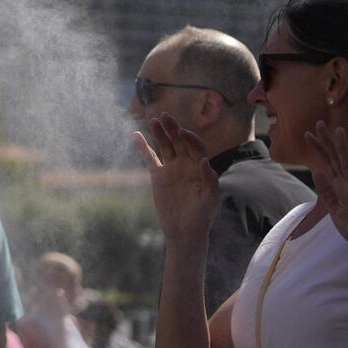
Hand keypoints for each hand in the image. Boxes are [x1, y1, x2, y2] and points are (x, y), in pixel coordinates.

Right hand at [133, 114, 219, 246]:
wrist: (185, 231)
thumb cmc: (202, 216)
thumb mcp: (211, 199)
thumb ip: (210, 180)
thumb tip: (203, 160)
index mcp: (201, 167)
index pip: (196, 146)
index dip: (190, 138)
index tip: (182, 133)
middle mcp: (186, 164)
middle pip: (179, 141)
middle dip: (172, 128)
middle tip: (165, 116)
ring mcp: (171, 169)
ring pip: (165, 146)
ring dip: (159, 133)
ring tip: (153, 120)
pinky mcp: (158, 176)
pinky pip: (150, 158)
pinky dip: (143, 147)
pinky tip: (136, 135)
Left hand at [303, 122, 347, 276]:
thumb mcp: (336, 211)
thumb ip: (328, 192)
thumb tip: (317, 171)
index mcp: (343, 188)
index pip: (329, 164)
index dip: (320, 149)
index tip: (307, 133)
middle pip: (339, 160)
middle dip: (329, 142)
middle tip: (319, 123)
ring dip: (345, 150)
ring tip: (339, 132)